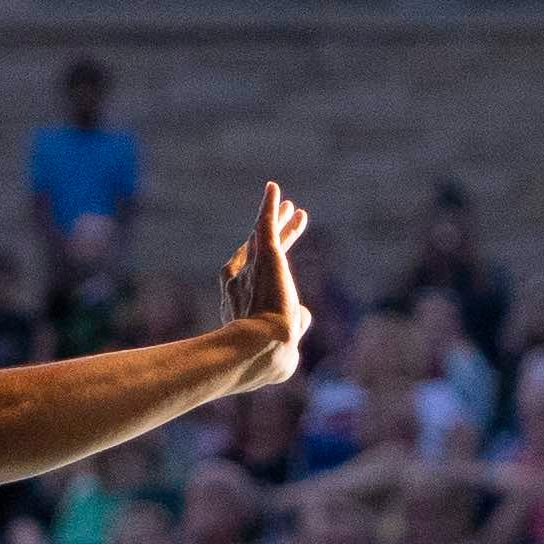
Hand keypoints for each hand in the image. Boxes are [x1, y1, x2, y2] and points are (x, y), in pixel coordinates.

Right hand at [221, 183, 312, 384]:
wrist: (263, 349)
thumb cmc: (272, 354)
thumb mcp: (284, 341)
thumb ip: (292, 324)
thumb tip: (303, 315)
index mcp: (240, 307)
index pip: (247, 280)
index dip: (256, 267)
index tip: (270, 259)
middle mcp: (240, 286)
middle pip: (254, 255)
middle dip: (269, 239)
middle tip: (282, 227)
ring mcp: (252, 270)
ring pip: (264, 238)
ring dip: (276, 220)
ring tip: (291, 206)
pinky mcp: (266, 256)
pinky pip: (265, 224)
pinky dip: (269, 207)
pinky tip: (274, 188)